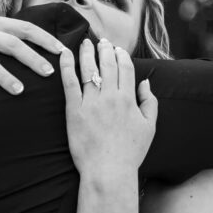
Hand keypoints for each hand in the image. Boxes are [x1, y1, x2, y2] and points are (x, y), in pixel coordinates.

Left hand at [59, 38, 157, 176]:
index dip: (122, 56)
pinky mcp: (74, 111)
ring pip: (89, 69)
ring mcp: (91, 103)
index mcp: (128, 99)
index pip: (126, 68)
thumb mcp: (149, 127)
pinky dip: (66, 66)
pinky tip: (64, 54)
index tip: (118, 49)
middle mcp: (110, 97)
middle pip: (107, 65)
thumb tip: (145, 84)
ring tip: (85, 42)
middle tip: (102, 41)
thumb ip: (149, 103)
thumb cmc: (130, 152)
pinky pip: (69, 83)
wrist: (108, 170)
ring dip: (87, 53)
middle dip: (105, 49)